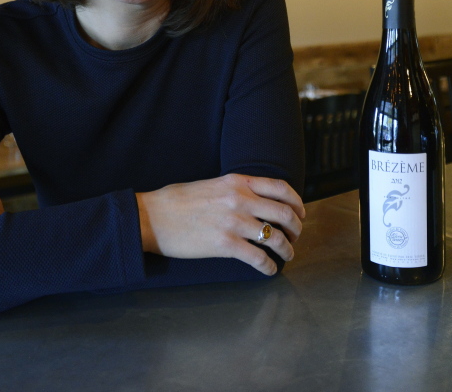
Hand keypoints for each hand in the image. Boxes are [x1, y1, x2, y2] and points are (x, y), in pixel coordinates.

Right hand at [135, 174, 304, 275]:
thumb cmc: (176, 201)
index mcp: (237, 181)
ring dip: (287, 249)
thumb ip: (235, 190)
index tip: (300, 214)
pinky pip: (258, 258)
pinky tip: (269, 270)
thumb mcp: (211, 185)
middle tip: (295, 237)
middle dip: (296, 228)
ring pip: (275, 237)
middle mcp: (240, 199)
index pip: (281, 188)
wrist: (151, 217)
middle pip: (284, 213)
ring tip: (287, 256)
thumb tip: (255, 202)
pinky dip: (268, 266)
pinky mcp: (225, 245)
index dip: (297, 203)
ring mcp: (234, 222)